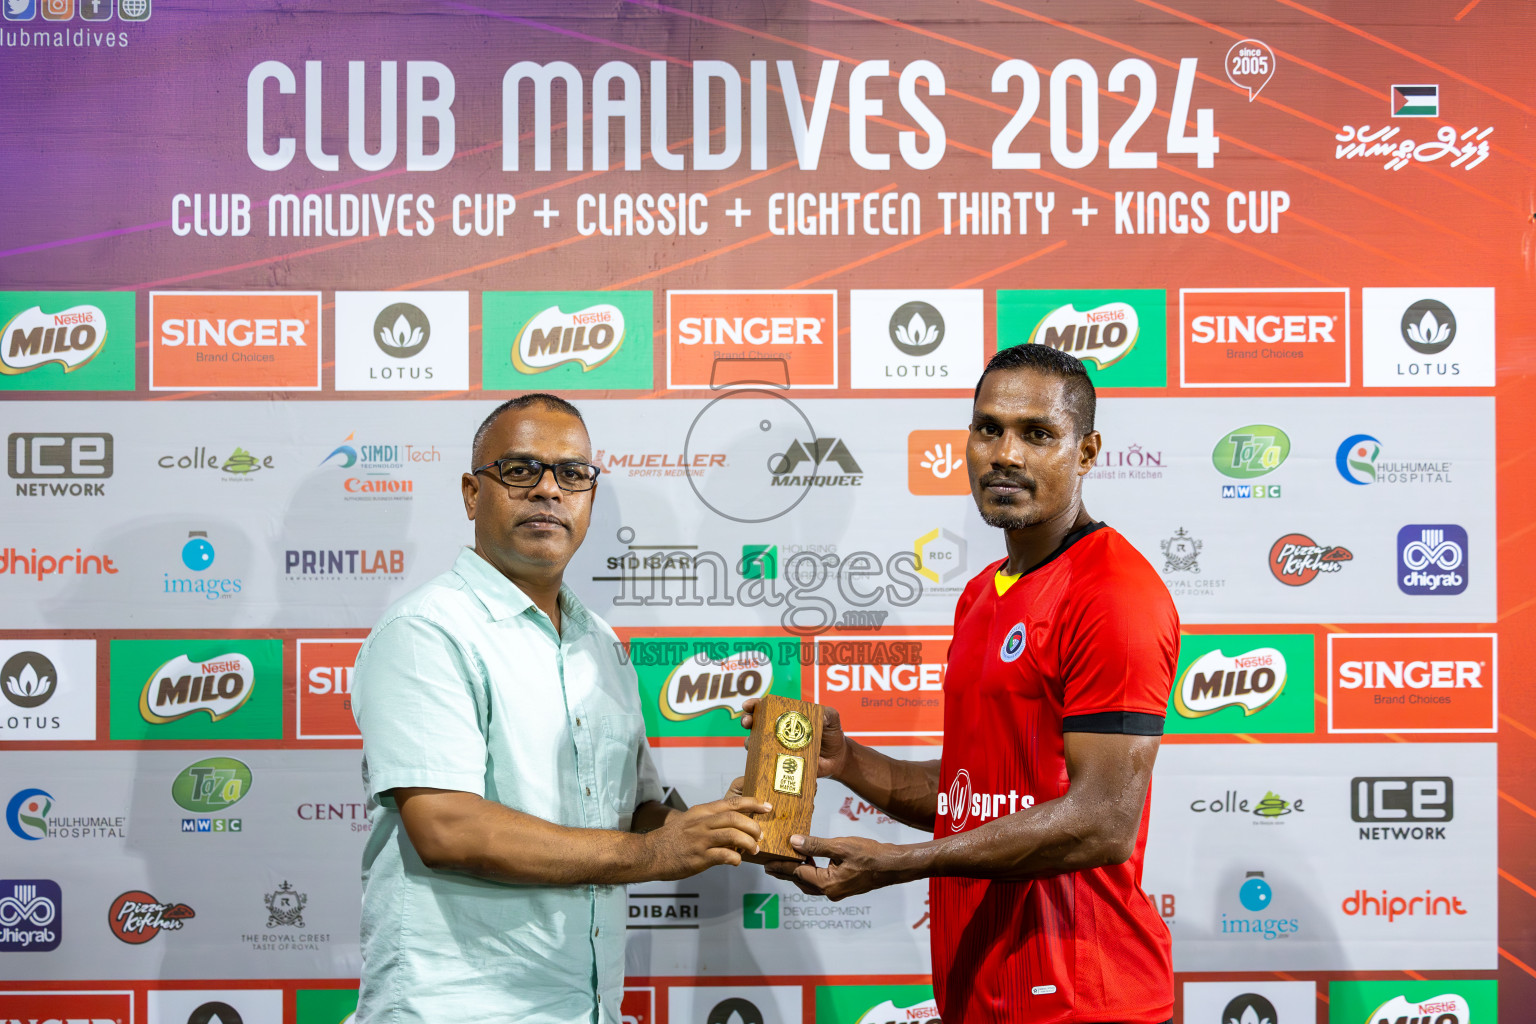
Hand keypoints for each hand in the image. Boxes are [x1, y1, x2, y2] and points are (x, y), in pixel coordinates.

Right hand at [639, 795, 768, 879]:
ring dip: (748, 843)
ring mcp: (700, 840)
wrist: (649, 853)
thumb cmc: (672, 838)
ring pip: (733, 835)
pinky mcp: (698, 857)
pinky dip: (735, 858)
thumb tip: (734, 826)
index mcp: (702, 812)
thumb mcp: (690, 821)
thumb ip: (710, 821)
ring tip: (754, 850)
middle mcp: (702, 823)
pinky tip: (737, 862)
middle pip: (735, 818)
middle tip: (760, 835)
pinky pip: (724, 855)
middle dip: (753, 826)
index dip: (752, 803)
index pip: (731, 802)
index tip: (766, 806)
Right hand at [740, 698, 849, 779]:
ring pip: (757, 743)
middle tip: (747, 722)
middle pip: (756, 723)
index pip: (768, 707)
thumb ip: (828, 713)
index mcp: (788, 716)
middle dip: (747, 720)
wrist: (837, 759)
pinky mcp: (781, 763)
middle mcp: (779, 731)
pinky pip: (767, 762)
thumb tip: (821, 715)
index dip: (755, 705)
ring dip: (750, 742)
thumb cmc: (832, 735)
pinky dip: (759, 761)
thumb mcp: (831, 719)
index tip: (748, 706)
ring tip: (751, 743)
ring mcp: (779, 747)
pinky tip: (759, 760)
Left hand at [764, 834, 912, 900]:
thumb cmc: (870, 855)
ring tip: (787, 861)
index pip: (797, 873)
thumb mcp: (840, 846)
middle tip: (770, 864)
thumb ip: (816, 845)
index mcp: (827, 884)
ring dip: (798, 873)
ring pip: (811, 884)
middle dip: (785, 872)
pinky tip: (810, 862)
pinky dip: (811, 873)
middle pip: (801, 882)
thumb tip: (793, 842)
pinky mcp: (844, 887)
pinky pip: (821, 882)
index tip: (766, 862)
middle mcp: (830, 892)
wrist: (894, 866)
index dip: (781, 866)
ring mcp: (837, 891)